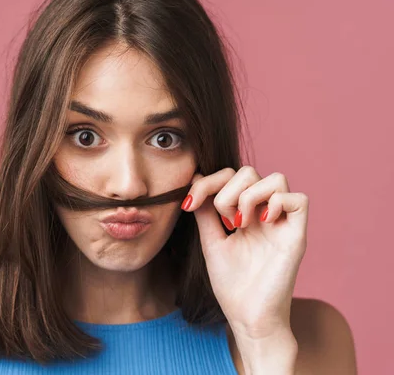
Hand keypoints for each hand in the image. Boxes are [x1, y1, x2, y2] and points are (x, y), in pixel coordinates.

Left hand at [181, 166, 308, 339]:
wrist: (247, 317)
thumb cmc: (232, 284)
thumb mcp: (211, 240)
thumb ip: (206, 211)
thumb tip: (195, 176)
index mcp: (245, 213)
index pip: (231, 177)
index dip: (208, 181)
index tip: (189, 203)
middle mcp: (265, 214)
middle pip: (250, 172)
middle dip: (227, 189)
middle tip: (223, 220)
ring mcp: (282, 223)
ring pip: (276, 179)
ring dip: (249, 196)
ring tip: (239, 223)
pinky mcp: (297, 236)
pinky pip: (299, 200)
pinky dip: (276, 204)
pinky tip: (259, 224)